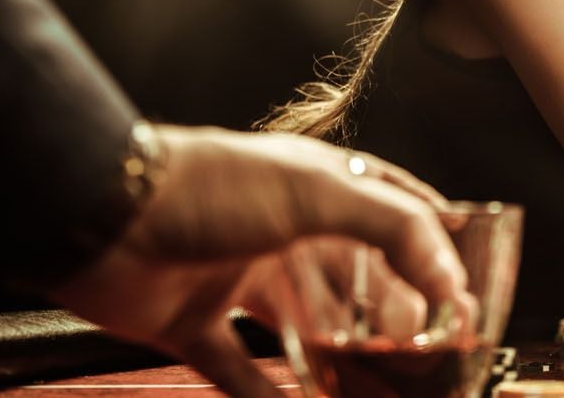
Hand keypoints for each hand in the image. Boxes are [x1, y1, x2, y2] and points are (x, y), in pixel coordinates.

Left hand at [47, 126, 469, 397]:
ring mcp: (239, 278)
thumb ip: (394, 228)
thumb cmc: (210, 187)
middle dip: (395, 316)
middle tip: (431, 353)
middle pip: (356, 280)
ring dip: (343, 362)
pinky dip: (273, 397)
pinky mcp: (193, 323)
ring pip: (306, 330)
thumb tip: (450, 278)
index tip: (463, 287)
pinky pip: (242, 373)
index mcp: (318, 188)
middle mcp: (284, 232)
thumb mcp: (318, 192)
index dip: (432, 247)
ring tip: (385, 392)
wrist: (100, 216)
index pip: (394, 211)